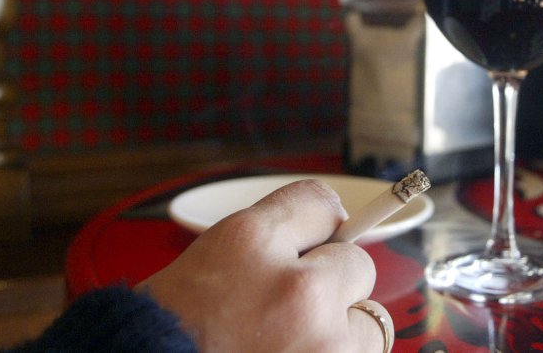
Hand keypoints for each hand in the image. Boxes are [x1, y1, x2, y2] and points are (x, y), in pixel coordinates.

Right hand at [138, 179, 392, 351]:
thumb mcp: (208, 260)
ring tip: (289, 344)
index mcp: (250, 242)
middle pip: (357, 262)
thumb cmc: (172, 328)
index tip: (318, 244)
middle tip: (287, 312)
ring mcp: (321, 340)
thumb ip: (269, 242)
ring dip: (342, 331)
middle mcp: (295, 287)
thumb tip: (333, 229)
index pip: (318, 204)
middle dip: (332, 284)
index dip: (317, 228)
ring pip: (370, 319)